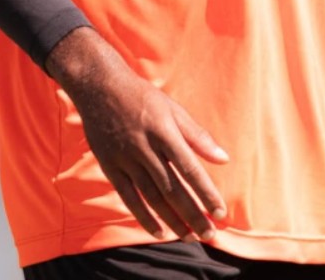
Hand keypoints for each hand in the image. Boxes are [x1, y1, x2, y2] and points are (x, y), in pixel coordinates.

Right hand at [46, 27, 228, 241]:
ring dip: (173, 220)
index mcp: (164, 131)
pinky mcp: (110, 166)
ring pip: (152, 197)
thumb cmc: (143, 97)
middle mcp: (145, 147)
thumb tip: (224, 160)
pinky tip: (159, 231)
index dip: (206, 192)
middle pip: (173, 189)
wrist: (100, 87)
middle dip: (193, 214)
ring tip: (190, 236)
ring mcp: (126, 158)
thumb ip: (198, 137)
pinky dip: (144, 217)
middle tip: (210, 234)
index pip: (190, 169)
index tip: (221, 212)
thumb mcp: (174, 109)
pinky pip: (129, 197)